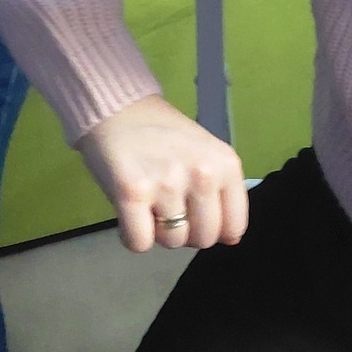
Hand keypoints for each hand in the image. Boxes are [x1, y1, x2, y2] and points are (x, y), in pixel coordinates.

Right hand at [75, 95, 247, 252]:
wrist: (118, 108)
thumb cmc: (163, 135)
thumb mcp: (206, 154)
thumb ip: (221, 194)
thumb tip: (232, 240)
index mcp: (226, 164)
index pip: (233, 227)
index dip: (213, 230)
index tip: (195, 216)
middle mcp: (203, 173)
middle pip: (203, 239)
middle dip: (185, 232)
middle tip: (168, 208)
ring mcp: (168, 183)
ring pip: (172, 242)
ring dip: (158, 233)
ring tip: (148, 205)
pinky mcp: (133, 192)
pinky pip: (140, 242)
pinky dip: (132, 236)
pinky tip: (129, 214)